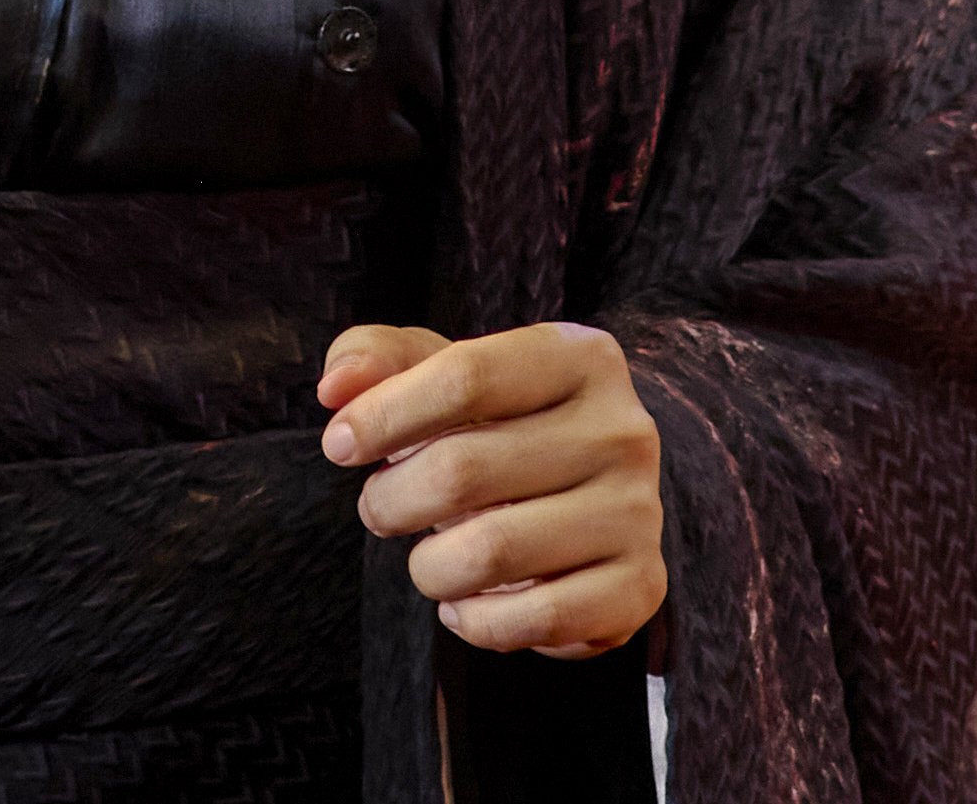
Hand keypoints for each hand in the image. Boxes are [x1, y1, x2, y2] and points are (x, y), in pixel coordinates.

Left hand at [319, 321, 667, 659]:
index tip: (338, 443)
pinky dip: (477, 621)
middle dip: (391, 499)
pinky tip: (464, 604)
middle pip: (463, 469)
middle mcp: (624, 431)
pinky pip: (536, 619)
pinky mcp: (641, 586)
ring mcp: (639, 512)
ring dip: (428, 567)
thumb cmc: (494, 425)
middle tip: (380, 509)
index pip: (464, 377)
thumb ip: (374, 356)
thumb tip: (336, 388)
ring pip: (490, 551)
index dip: (382, 415)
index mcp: (580, 358)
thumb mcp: (437, 371)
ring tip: (427, 558)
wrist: (582, 502)